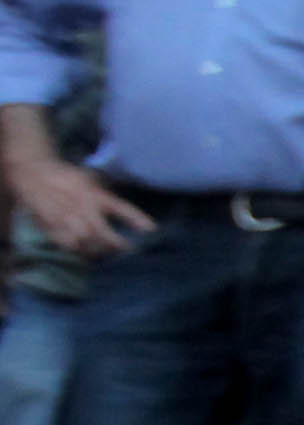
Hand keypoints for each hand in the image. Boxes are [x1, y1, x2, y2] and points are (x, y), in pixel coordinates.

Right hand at [5, 155, 148, 258]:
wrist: (31, 172)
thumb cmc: (64, 176)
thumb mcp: (89, 178)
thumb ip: (105, 187)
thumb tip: (126, 188)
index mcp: (95, 194)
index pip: (121, 208)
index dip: (136, 220)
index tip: (151, 229)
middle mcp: (82, 208)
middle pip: (103, 233)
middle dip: (116, 244)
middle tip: (126, 248)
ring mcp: (66, 219)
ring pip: (86, 242)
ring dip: (97, 250)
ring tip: (104, 251)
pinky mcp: (50, 226)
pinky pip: (66, 244)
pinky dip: (76, 250)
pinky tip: (82, 251)